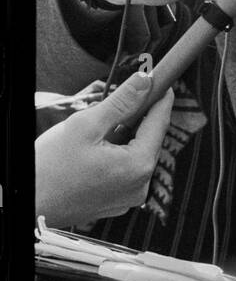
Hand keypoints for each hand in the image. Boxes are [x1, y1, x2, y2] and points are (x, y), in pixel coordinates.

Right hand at [35, 71, 172, 226]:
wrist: (29, 201)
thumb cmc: (50, 170)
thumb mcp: (86, 125)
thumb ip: (122, 101)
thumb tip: (145, 82)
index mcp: (137, 166)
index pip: (160, 121)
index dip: (160, 96)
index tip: (160, 79)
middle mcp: (139, 186)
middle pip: (150, 138)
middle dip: (138, 116)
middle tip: (125, 97)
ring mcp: (128, 197)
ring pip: (136, 153)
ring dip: (125, 135)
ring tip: (99, 128)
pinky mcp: (115, 201)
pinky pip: (126, 169)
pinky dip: (118, 153)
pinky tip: (97, 148)